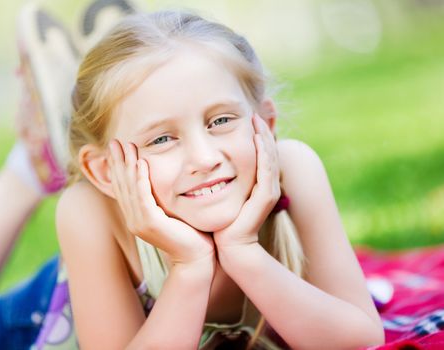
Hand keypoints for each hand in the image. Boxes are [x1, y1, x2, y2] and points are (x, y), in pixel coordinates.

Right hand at [108, 140, 214, 265]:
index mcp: (136, 217)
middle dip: (118, 162)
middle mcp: (134, 219)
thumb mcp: (171, 212)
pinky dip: (140, 178)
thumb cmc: (190, 234)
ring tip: (126, 146)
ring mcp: (139, 223)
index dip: (118, 167)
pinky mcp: (150, 223)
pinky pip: (142, 196)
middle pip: (122, 185)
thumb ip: (161, 198)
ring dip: (127, 165)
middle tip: (114, 142)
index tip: (117, 148)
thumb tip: (161, 180)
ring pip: (130, 188)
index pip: (123, 188)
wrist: (197, 257)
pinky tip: (140, 163)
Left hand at [213, 114, 280, 249]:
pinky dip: (263, 152)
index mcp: (257, 183)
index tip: (246, 116)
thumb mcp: (219, 196)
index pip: (260, 152)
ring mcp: (268, 190)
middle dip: (262, 130)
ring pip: (269, 156)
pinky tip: (257, 137)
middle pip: (268, 151)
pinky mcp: (265, 197)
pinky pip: (267, 169)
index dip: (256, 134)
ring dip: (264, 136)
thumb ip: (218, 180)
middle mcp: (267, 184)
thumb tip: (205, 165)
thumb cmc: (222, 223)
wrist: (230, 248)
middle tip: (254, 111)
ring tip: (256, 118)